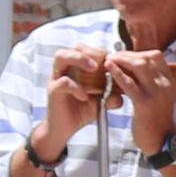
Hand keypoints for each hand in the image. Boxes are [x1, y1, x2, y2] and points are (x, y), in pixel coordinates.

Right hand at [36, 45, 111, 161]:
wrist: (65, 129)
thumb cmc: (81, 110)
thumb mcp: (101, 102)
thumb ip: (111, 96)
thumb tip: (123, 95)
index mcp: (77, 67)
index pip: (88, 49)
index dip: (100, 52)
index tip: (112, 62)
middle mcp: (65, 69)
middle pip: (74, 47)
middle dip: (90, 51)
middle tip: (103, 61)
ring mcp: (56, 78)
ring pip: (61, 56)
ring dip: (79, 58)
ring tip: (93, 68)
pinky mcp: (53, 90)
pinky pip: (62, 82)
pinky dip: (75, 87)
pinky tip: (84, 96)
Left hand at [107, 47, 175, 155]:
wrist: (161, 141)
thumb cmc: (156, 120)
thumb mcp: (159, 96)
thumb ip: (150, 81)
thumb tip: (133, 67)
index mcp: (170, 81)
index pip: (156, 56)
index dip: (137, 53)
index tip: (124, 56)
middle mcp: (166, 84)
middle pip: (146, 58)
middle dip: (127, 55)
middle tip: (113, 57)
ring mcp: (157, 93)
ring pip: (138, 66)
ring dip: (121, 60)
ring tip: (109, 61)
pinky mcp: (144, 103)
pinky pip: (129, 83)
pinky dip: (117, 73)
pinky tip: (109, 70)